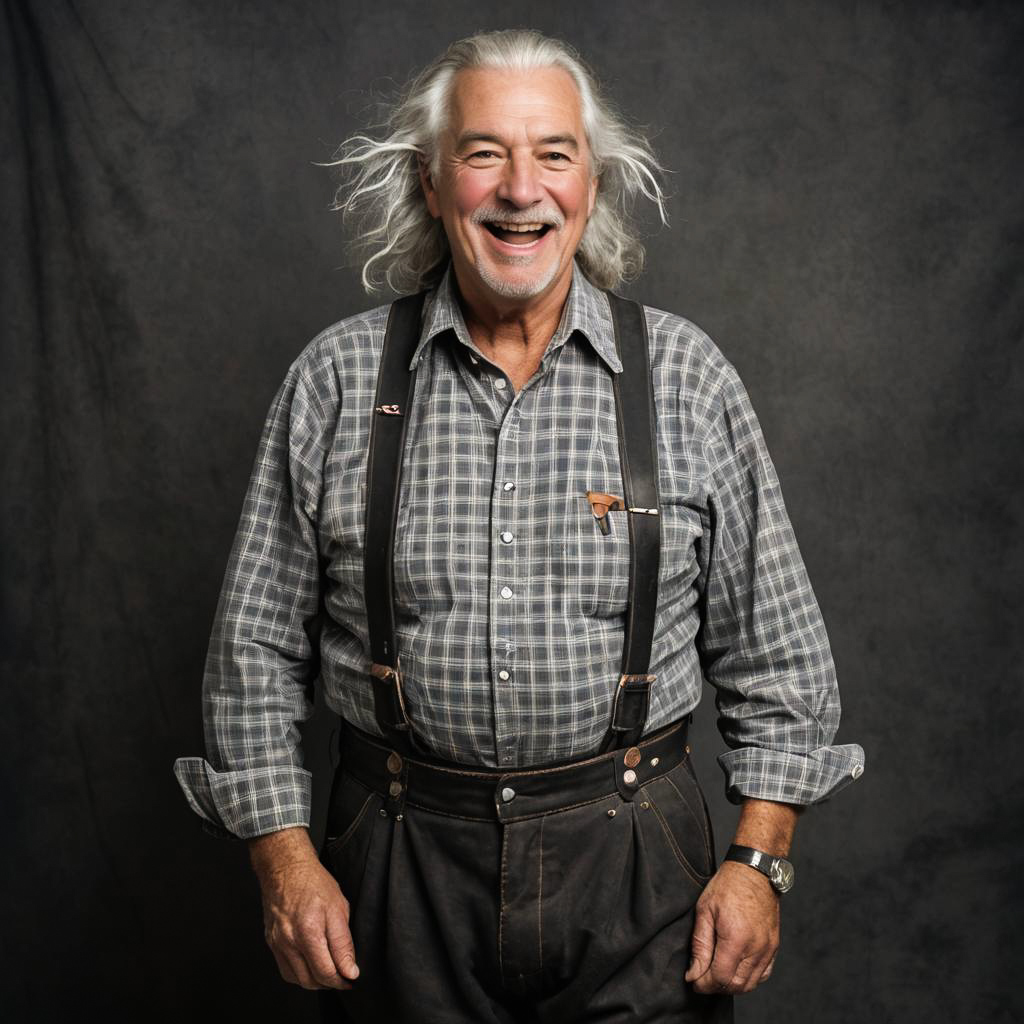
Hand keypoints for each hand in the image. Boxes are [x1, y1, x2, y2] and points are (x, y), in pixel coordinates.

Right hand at [250, 833, 359, 990]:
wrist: (286, 869)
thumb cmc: (313, 882)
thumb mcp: (339, 907)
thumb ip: (344, 943)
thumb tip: (349, 969)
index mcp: (309, 930)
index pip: (326, 971)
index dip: (343, 979)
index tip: (352, 978)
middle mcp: (290, 940)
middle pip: (311, 980)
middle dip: (331, 983)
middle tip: (344, 977)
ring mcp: (278, 943)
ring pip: (298, 980)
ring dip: (316, 982)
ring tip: (330, 972)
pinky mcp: (272, 943)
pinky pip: (286, 971)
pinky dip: (301, 974)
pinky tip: (312, 966)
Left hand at [683, 859, 779, 994]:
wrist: (754, 871)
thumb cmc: (728, 886)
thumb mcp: (705, 911)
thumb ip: (700, 945)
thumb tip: (694, 973)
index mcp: (736, 938)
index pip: (720, 977)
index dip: (703, 984)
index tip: (693, 980)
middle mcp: (756, 947)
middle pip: (735, 986)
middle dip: (715, 987)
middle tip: (701, 978)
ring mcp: (768, 948)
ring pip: (750, 984)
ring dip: (731, 986)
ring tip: (716, 974)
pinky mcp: (774, 947)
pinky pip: (763, 975)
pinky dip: (748, 979)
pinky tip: (735, 970)